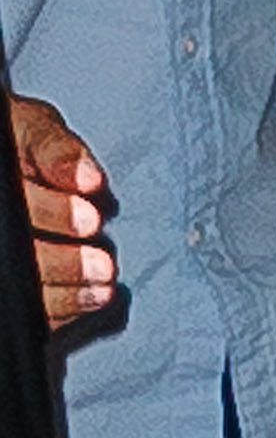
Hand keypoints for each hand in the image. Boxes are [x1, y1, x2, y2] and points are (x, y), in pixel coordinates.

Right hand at [11, 93, 114, 326]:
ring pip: (18, 286)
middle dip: (61, 263)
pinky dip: (56, 309)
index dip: (54, 213)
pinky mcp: (11, 284)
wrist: (8, 158)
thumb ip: (56, 149)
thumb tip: (88, 178)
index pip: (19, 208)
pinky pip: (27, 308)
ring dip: (62, 293)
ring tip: (103, 290)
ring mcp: (2, 261)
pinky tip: (86, 302)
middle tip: (104, 267)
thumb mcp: (32, 128)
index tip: (92, 219)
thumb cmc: (21, 140)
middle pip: (16, 255)